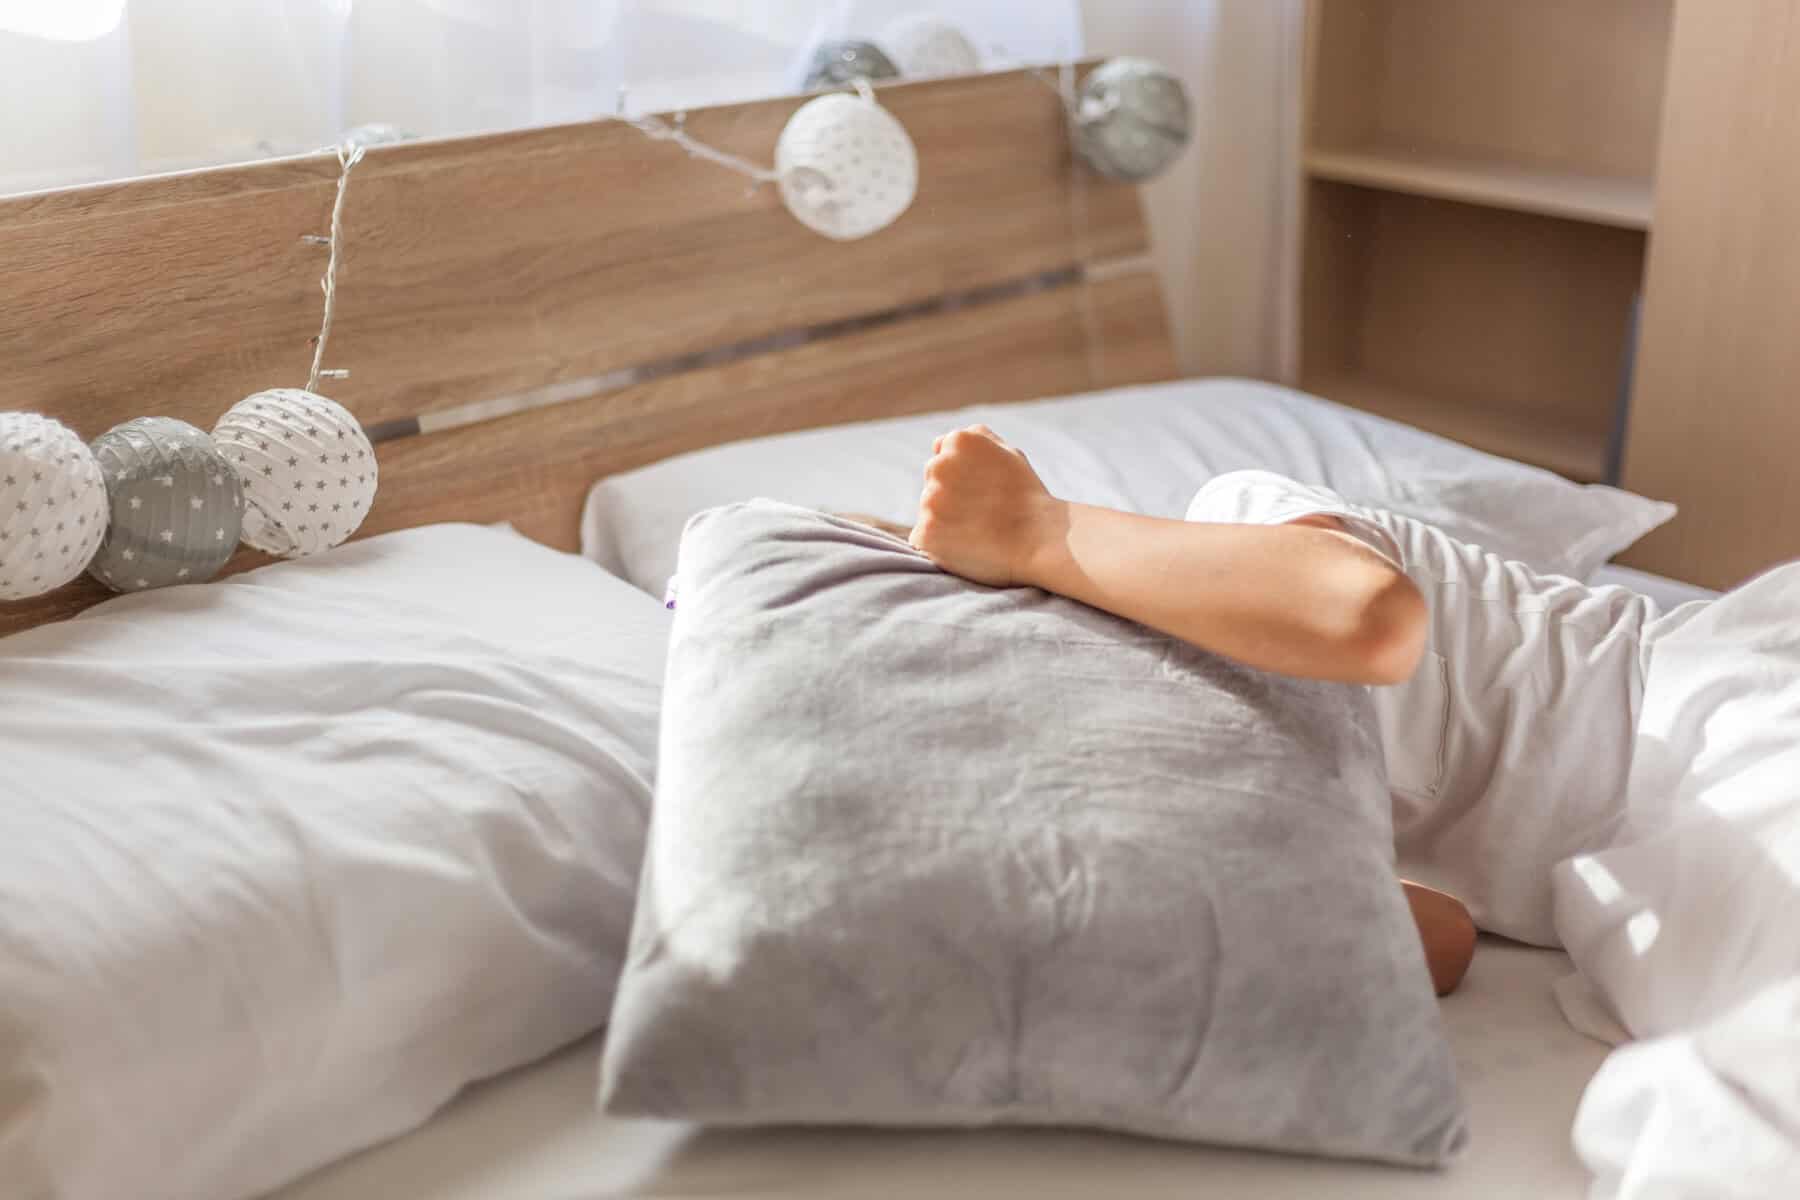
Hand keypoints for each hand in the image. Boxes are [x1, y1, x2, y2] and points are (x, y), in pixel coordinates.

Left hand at [911, 425, 1063, 586]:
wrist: (1039, 539)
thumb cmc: (1027, 498)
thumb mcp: (1009, 452)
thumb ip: (976, 438)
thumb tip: (940, 442)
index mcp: (959, 441)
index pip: (942, 456)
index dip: (964, 478)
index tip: (984, 492)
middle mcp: (939, 466)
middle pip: (932, 482)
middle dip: (950, 496)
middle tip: (982, 513)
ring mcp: (929, 500)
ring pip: (928, 511)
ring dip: (944, 520)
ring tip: (977, 530)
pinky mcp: (926, 532)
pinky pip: (922, 538)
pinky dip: (938, 545)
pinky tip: (965, 546)